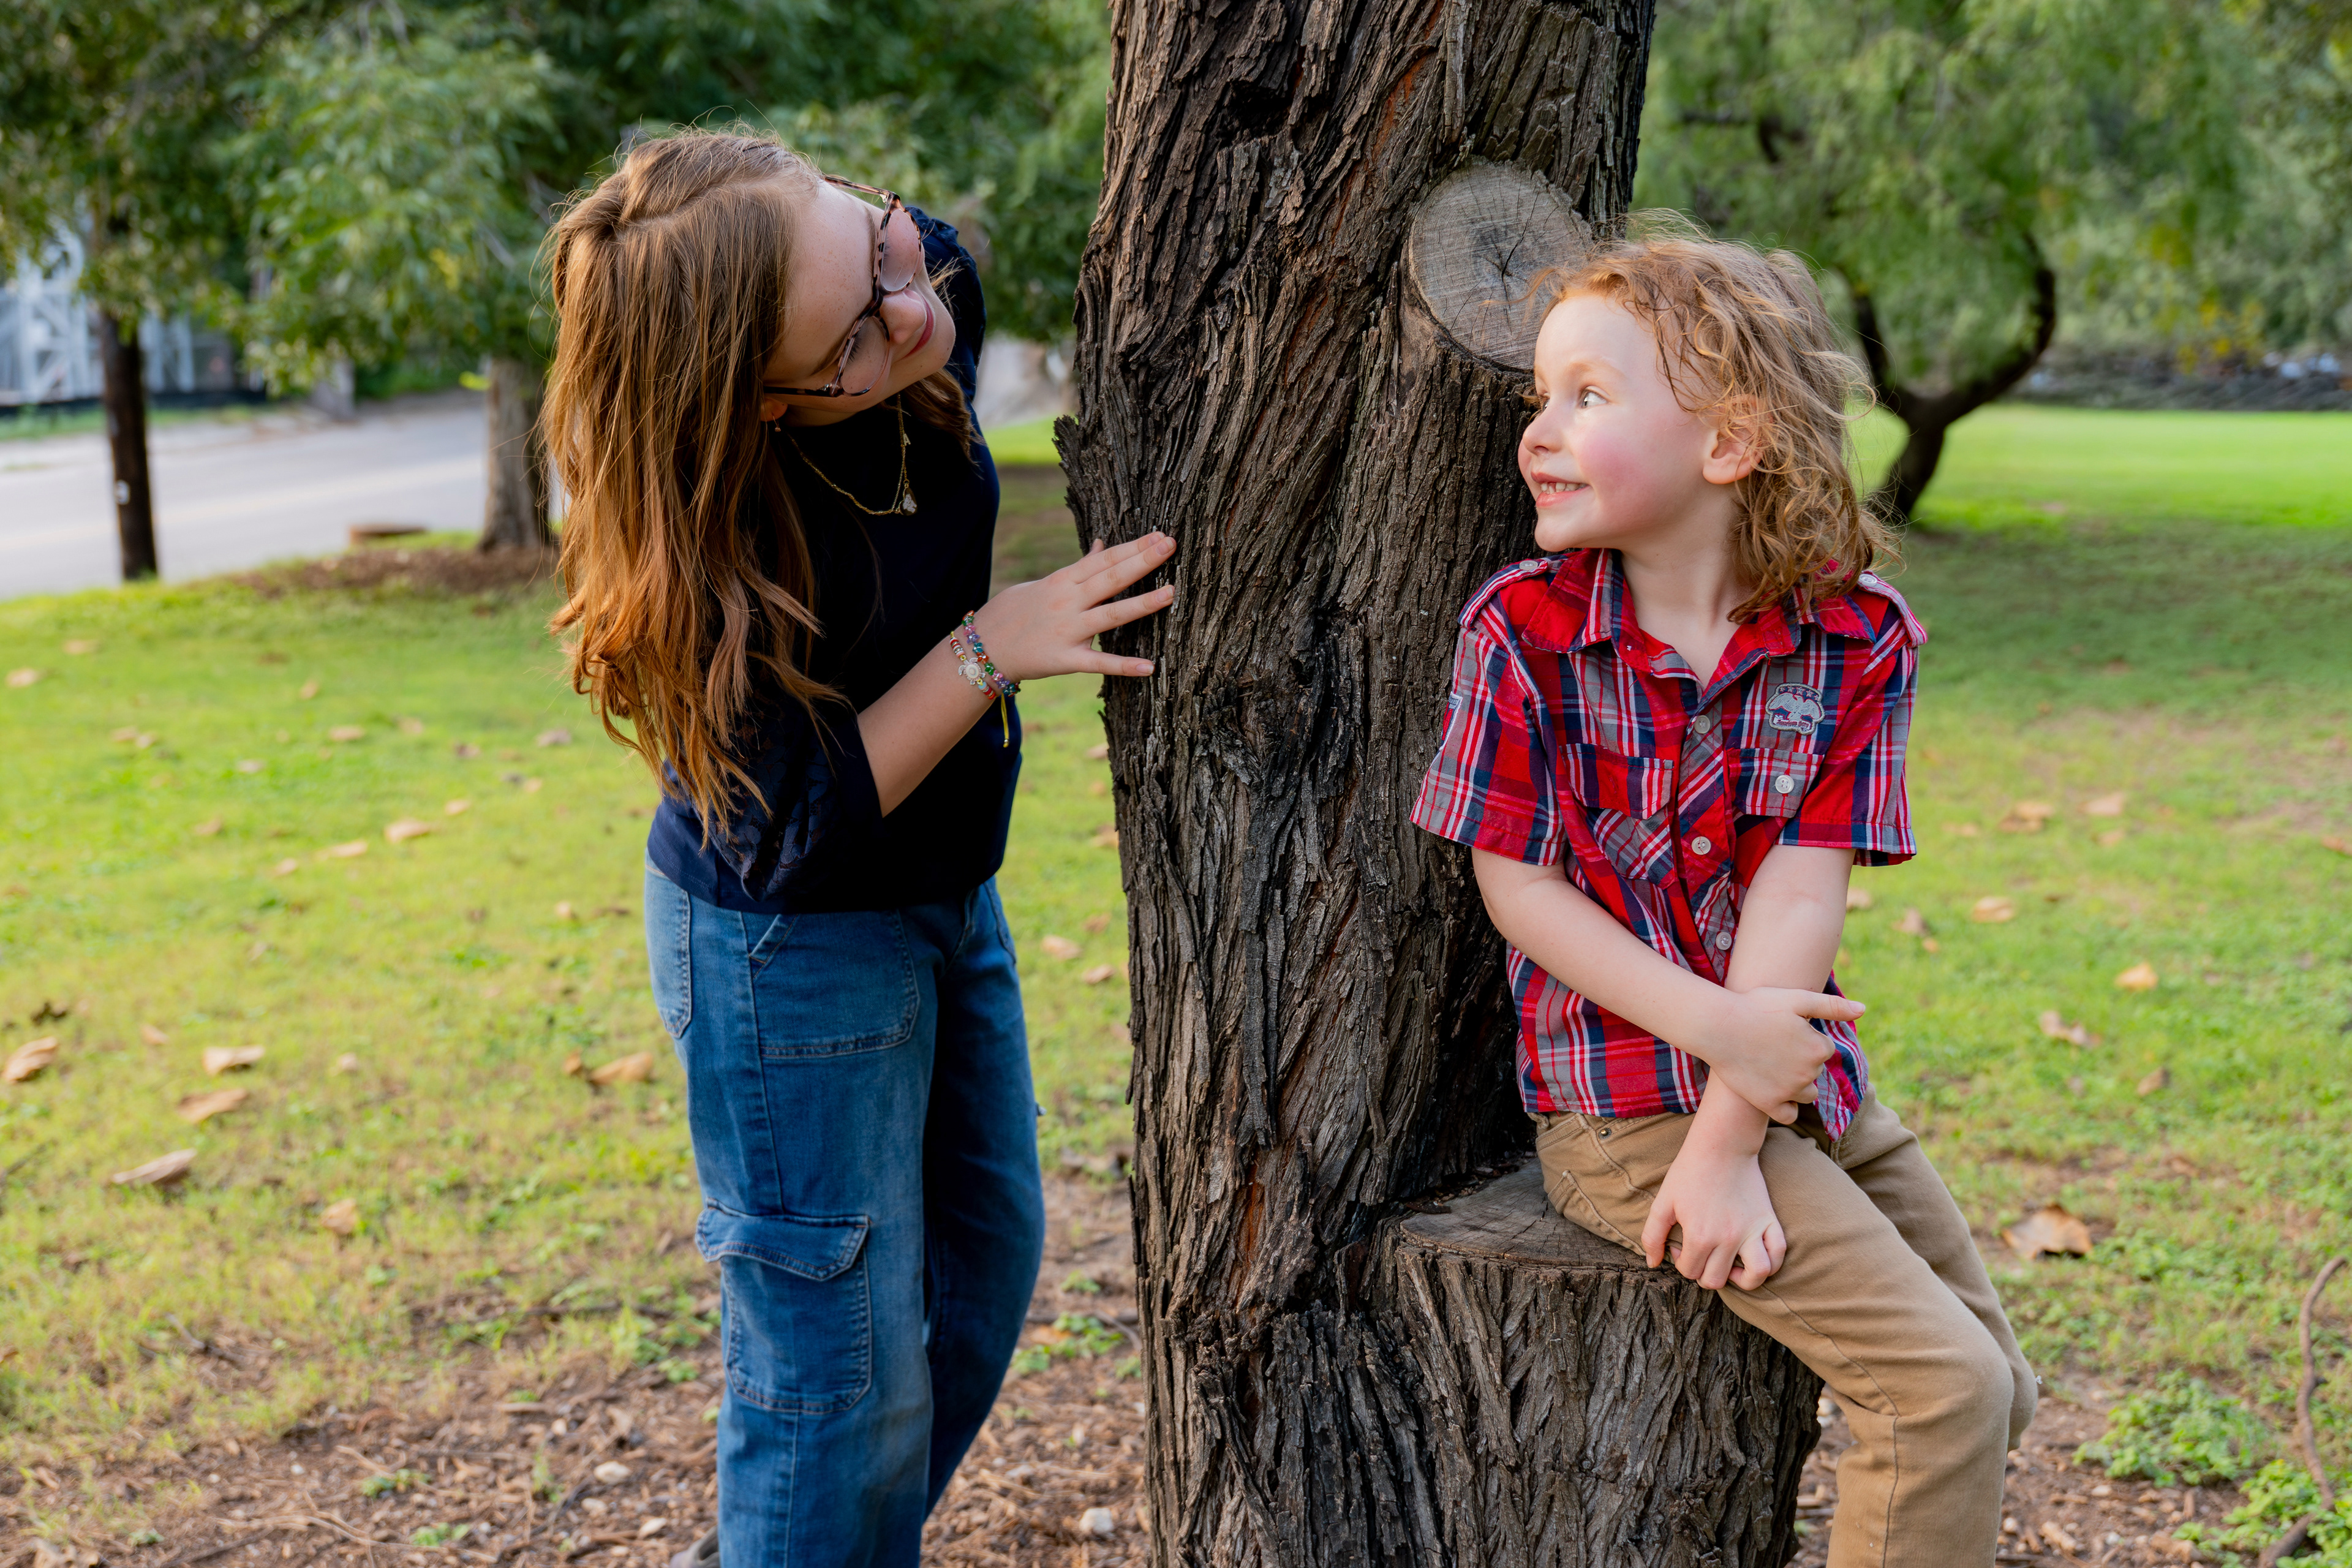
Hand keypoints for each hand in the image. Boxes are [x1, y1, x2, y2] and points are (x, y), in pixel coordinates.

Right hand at [970, 533, 1174, 682]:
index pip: (1104, 559)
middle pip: (1110, 578)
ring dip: (1141, 604)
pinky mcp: (1064, 660)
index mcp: (1062, 580)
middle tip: (1171, 546)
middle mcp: (1067, 602)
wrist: (982, 647)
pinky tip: (1150, 666)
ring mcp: (1067, 631)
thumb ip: (1077, 568)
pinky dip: (1124, 666)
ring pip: (1110, 615)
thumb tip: (1102, 545)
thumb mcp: (1044, 583)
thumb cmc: (1014, 612)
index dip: (1133, 547)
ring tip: (1170, 593)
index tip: (1160, 536)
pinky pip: (1098, 663)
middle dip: (1142, 561)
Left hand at [1642, 1140, 1785, 1291]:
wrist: (1720, 1146)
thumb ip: (1653, 1235)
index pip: (1690, 1271)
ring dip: (1742, 1279)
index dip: (1681, 1261)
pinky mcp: (1769, 1221)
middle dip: (1704, 1273)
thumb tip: (1653, 1263)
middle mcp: (1728, 1238)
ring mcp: (1752, 1231)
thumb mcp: (1663, 1202)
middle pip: (1716, 1280)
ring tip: (1731, 1266)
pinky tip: (1754, 1256)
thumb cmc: (1689, 1172)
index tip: (1680, 1245)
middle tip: (1700, 1254)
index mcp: (1700, 1235)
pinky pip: (1779, 1254)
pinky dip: (1771, 1263)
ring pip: (1756, 1276)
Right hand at [1701, 986, 1864, 1123]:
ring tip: (1773, 1067)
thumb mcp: (1795, 998)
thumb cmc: (1755, 1007)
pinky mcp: (1768, 1104)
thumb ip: (1832, 1006)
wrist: (1717, 1026)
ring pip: (1807, 1094)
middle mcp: (1808, 1073)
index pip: (1824, 1049)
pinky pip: (1789, 1115)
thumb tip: (1863, 1010)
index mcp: (1818, 1048)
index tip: (1784, 1030)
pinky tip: (1774, 1092)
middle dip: (1802, 1061)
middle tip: (1774, 1045)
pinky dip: (1786, 1107)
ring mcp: (1788, 1091)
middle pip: (1815, 1071)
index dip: (1805, 1038)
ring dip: (1797, 1084)